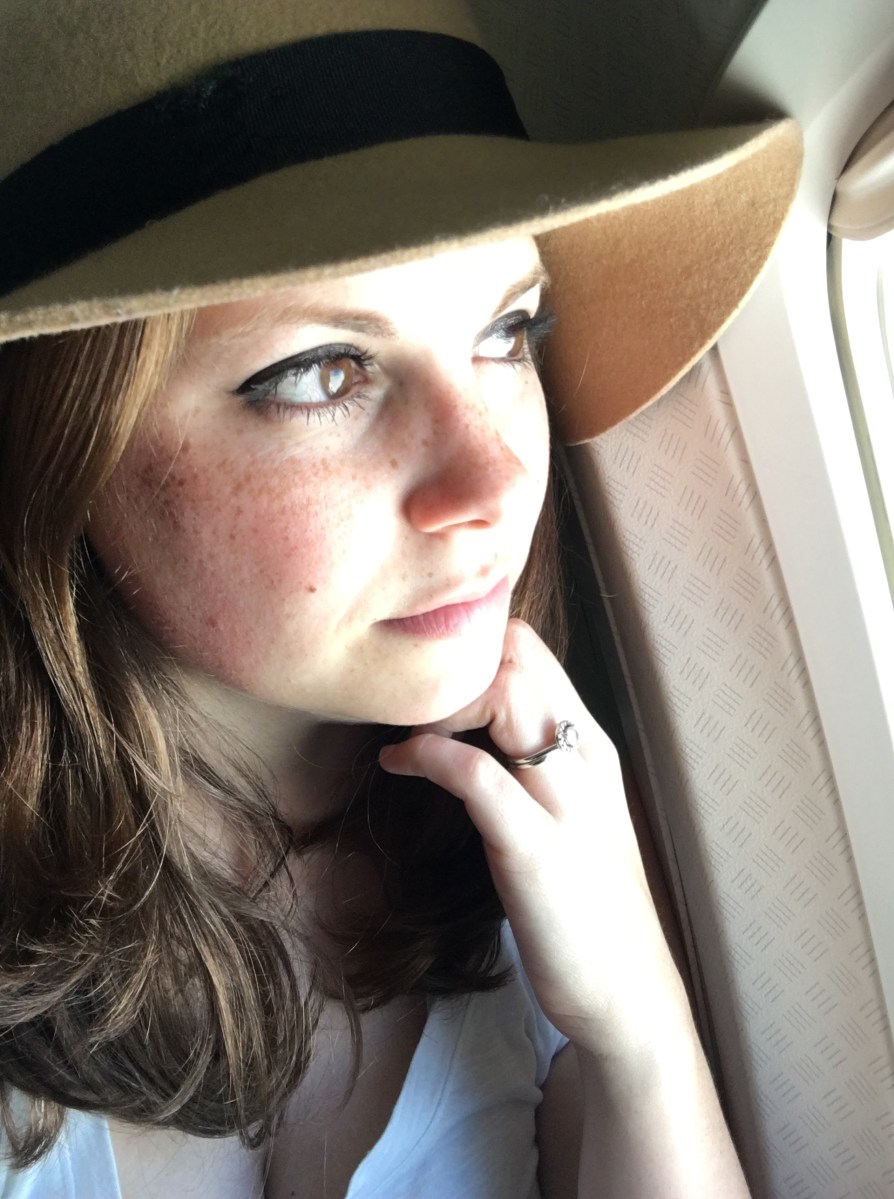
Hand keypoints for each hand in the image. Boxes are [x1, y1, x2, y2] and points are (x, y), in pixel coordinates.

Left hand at [378, 619, 687, 1057]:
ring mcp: (564, 800)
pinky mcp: (534, 847)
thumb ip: (538, 761)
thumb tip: (475, 723)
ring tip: (404, 731)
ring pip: (503, 695)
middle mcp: (584, 758)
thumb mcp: (574, 810)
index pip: (531, 651)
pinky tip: (397, 764)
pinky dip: (426, 754)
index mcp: (592, 744)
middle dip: (451, 667)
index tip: (429, 684)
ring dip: (438, 702)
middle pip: (516, 657)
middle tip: (409, 707)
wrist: (628, 991)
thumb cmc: (588, 901)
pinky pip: (473, 772)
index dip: (472, 650)